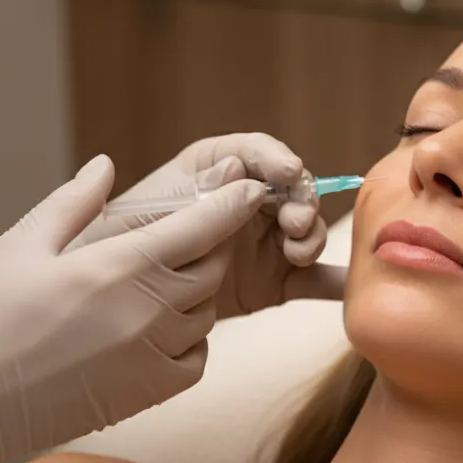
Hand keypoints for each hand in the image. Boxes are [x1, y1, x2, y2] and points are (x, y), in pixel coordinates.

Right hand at [0, 155, 266, 462]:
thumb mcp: (19, 245)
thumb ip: (74, 202)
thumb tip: (107, 165)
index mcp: (116, 266)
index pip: (202, 225)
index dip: (233, 201)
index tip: (249, 185)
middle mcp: (145, 313)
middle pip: (212, 267)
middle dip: (211, 245)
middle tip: (196, 232)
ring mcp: (149, 358)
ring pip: (207, 313)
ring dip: (195, 293)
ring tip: (161, 282)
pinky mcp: (145, 395)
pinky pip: (196, 359)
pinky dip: (189, 340)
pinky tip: (157, 329)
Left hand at [75, 133, 346, 312]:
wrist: (111, 309)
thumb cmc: (118, 250)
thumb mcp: (148, 218)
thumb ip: (191, 195)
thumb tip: (235, 169)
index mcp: (212, 172)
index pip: (253, 153)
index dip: (275, 157)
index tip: (288, 171)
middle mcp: (245, 202)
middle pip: (290, 189)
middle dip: (300, 200)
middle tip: (293, 222)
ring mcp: (264, 242)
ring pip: (305, 229)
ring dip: (311, 236)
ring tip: (297, 254)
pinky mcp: (275, 282)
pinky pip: (312, 279)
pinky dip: (334, 281)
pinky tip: (351, 287)